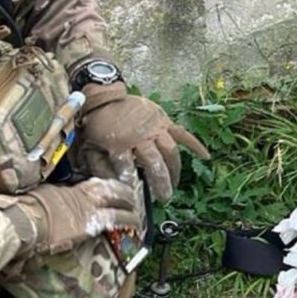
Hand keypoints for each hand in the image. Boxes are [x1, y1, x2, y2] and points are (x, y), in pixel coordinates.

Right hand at [22, 177, 141, 254]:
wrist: (23, 220)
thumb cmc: (24, 211)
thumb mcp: (38, 199)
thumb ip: (49, 198)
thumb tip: (49, 200)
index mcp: (66, 189)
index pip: (91, 185)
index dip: (104, 186)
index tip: (112, 187)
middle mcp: (80, 194)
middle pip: (107, 187)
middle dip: (122, 190)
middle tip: (132, 193)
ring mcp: (87, 207)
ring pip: (116, 200)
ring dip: (129, 203)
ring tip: (137, 208)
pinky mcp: (91, 223)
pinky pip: (115, 218)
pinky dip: (127, 220)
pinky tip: (136, 223)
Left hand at [74, 82, 209, 202]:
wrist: (105, 99)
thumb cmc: (98, 126)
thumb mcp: (90, 148)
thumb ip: (100, 168)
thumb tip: (115, 185)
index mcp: (119, 144)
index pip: (129, 170)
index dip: (133, 186)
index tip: (138, 198)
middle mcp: (140, 137)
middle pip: (155, 164)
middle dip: (161, 183)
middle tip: (164, 198)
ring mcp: (155, 128)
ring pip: (170, 151)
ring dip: (174, 170)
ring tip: (174, 184)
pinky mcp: (164, 121)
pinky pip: (182, 134)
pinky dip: (194, 144)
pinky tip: (205, 156)